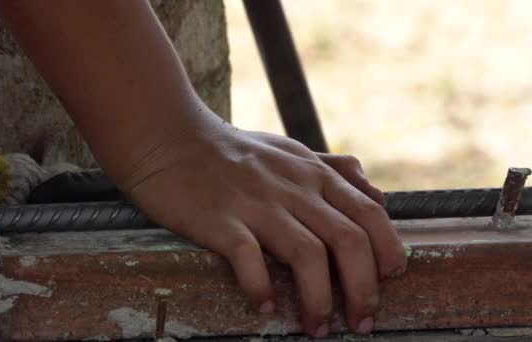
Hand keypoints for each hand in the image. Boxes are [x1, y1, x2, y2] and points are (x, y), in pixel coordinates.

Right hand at [122, 116, 405, 336]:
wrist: (170, 138)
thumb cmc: (232, 150)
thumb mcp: (291, 150)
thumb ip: (335, 170)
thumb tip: (377, 196)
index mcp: (313, 173)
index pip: (370, 214)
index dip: (388, 252)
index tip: (390, 283)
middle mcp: (293, 188)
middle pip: (348, 240)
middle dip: (363, 289)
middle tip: (361, 322)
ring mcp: (256, 203)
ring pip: (307, 255)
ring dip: (319, 300)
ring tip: (317, 328)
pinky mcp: (221, 219)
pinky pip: (249, 258)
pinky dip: (261, 287)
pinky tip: (264, 306)